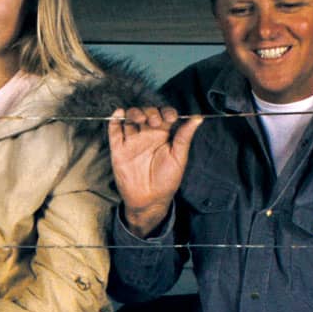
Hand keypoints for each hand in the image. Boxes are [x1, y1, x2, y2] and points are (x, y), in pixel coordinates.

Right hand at [107, 106, 200, 236]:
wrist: (149, 200)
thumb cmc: (167, 181)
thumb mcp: (179, 157)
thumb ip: (185, 136)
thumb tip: (198, 118)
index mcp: (163, 135)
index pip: (164, 115)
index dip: (166, 111)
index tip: (170, 118)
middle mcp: (147, 135)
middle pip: (146, 112)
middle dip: (150, 112)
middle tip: (154, 122)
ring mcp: (132, 141)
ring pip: (130, 118)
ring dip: (134, 112)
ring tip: (140, 119)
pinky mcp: (119, 149)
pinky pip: (114, 131)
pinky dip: (114, 120)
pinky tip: (119, 114)